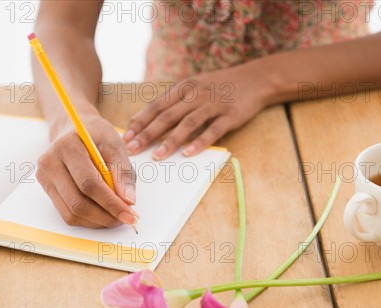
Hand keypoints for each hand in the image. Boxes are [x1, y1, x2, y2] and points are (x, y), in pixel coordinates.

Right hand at [36, 114, 137, 227]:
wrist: (73, 130)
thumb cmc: (96, 136)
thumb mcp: (115, 144)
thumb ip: (124, 172)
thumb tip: (128, 201)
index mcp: (67, 147)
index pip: (89, 184)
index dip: (111, 203)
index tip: (131, 215)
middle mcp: (50, 163)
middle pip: (78, 203)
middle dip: (106, 216)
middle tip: (126, 219)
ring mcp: (45, 178)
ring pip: (72, 213)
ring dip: (98, 221)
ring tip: (116, 216)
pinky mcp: (47, 189)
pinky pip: (67, 214)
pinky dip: (88, 220)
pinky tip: (103, 214)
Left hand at [123, 63, 268, 159]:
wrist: (256, 79)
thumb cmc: (219, 87)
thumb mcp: (194, 87)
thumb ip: (173, 102)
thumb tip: (144, 120)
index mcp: (184, 87)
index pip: (157, 105)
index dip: (140, 121)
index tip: (125, 136)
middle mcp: (196, 94)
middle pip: (168, 115)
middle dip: (148, 133)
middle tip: (132, 149)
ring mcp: (214, 104)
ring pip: (188, 123)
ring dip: (171, 140)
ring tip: (157, 156)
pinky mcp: (231, 115)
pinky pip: (213, 130)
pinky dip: (200, 142)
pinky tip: (188, 154)